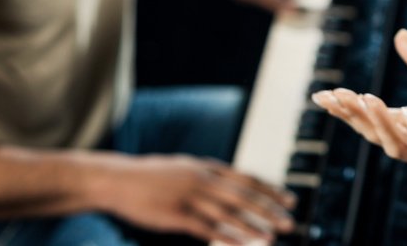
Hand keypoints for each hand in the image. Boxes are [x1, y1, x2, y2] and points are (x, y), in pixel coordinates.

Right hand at [92, 154, 295, 244]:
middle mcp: (203, 180)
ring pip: (228, 214)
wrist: (116, 179)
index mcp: (207, 167)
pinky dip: (225, 238)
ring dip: (252, 227)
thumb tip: (230, 181)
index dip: (270, 190)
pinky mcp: (175, 216)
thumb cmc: (151, 176)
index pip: (247, 179)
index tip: (290, 200)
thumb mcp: (184, 167)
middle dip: (269, 210)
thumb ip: (208, 174)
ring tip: (272, 237)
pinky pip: (205, 229)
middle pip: (243, 197)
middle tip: (290, 221)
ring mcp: (189, 197)